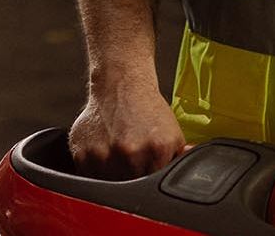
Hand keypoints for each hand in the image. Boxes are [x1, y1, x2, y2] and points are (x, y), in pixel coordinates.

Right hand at [66, 78, 184, 180]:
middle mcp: (129, 153)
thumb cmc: (146, 110)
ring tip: (118, 156)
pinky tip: (103, 152)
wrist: (120, 85)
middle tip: (132, 162)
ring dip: (112, 177)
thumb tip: (191, 175)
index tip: (147, 174)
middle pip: (130, 189)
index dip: (150, 182)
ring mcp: (103, 155)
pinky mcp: (82, 154)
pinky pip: (88, 177)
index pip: (153, 186)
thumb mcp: (173, 134)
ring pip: (108, 186)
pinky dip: (94, 170)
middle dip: (131, 180)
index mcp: (156, 150)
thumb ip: (180, 160)